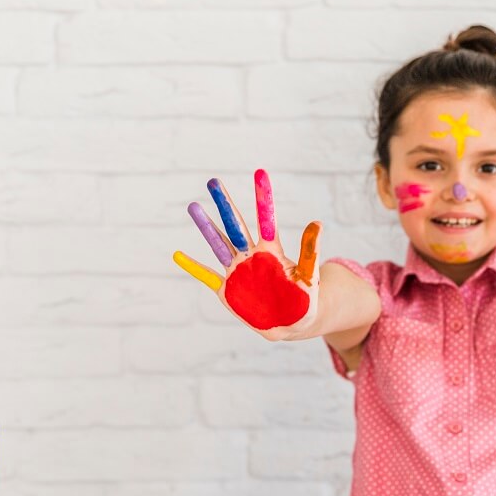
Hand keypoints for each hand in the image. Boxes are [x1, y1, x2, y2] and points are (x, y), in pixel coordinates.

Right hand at [173, 169, 320, 340]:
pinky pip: (207, 276)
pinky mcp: (227, 290)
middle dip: (225, 204)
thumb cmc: (305, 299)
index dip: (263, 197)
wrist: (293, 323)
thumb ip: (310, 251)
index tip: (260, 173)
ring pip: (219, 244)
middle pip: (236, 226)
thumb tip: (317, 222)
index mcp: (272, 252)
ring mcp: (238, 271)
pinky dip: (193, 267)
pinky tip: (177, 254)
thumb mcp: (309, 276)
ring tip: (194, 206)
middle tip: (213, 181)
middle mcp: (251, 256)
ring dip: (206, 227)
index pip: (266, 219)